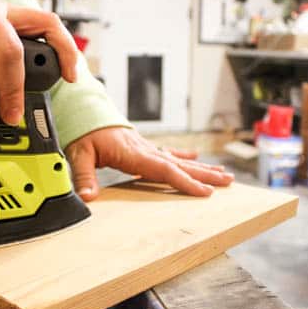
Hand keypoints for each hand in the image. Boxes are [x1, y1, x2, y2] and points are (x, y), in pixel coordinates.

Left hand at [65, 127, 234, 201]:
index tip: (204, 192)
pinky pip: (168, 153)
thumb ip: (84, 176)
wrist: (83, 112)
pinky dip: (183, 155)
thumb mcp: (79, 154)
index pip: (164, 169)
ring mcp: (146, 147)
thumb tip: (88, 196)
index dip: (185, 181)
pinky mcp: (143, 146)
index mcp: (133, 153)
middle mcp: (145, 149)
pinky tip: (196, 155)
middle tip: (229, 181)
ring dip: (201, 166)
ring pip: (179, 158)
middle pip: (180, 164)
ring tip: (223, 173)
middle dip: (205, 174)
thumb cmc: (83, 133)